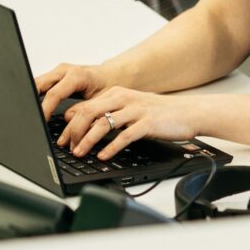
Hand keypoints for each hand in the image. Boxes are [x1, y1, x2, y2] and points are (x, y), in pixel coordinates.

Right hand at [35, 62, 109, 120]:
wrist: (111, 75)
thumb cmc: (108, 87)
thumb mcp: (101, 101)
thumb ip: (86, 110)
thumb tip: (69, 119)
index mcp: (76, 75)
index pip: (54, 94)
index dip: (45, 109)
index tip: (41, 122)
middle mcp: (65, 70)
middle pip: (39, 84)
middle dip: (31, 101)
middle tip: (29, 118)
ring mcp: (58, 71)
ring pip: (37, 82)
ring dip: (32, 97)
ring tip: (29, 114)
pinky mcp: (55, 75)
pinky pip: (41, 84)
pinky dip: (36, 95)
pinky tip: (34, 107)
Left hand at [56, 86, 202, 161]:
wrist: (187, 112)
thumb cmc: (157, 113)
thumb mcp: (129, 107)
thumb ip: (107, 111)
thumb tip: (80, 121)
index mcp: (116, 93)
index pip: (85, 106)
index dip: (70, 124)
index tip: (61, 139)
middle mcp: (123, 99)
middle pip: (89, 113)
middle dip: (74, 132)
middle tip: (66, 147)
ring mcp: (135, 110)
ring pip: (104, 124)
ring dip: (88, 140)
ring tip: (80, 153)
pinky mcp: (147, 123)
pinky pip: (124, 136)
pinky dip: (111, 147)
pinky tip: (103, 156)